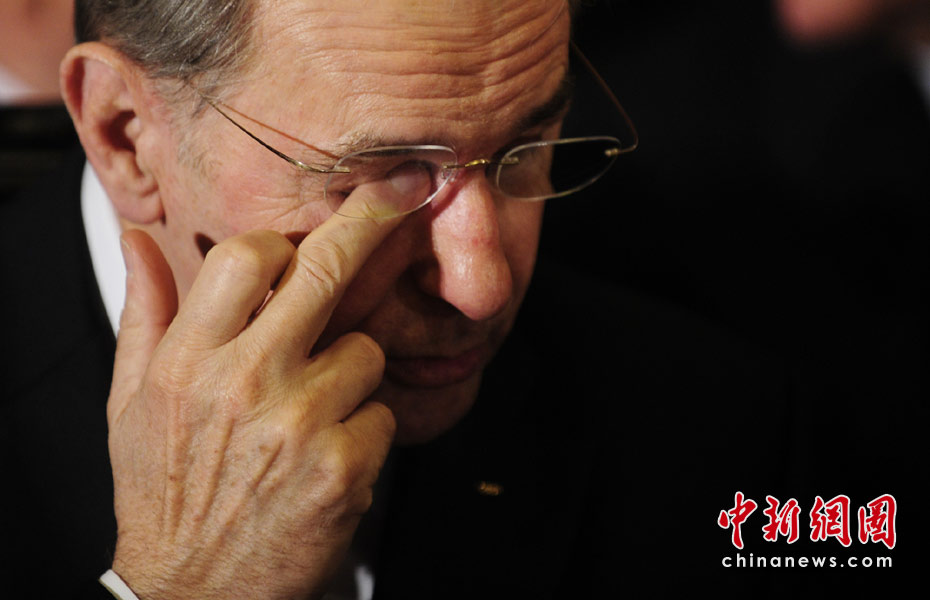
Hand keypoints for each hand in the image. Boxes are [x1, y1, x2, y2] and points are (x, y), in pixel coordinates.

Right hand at [107, 171, 428, 598]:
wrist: (195, 591)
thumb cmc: (165, 490)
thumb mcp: (131, 402)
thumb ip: (145, 312)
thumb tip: (139, 238)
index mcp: (189, 360)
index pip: (246, 255)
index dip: (283, 242)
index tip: (304, 239)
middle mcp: (245, 381)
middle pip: (327, 270)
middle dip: (372, 222)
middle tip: (408, 187)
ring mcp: (300, 424)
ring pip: (366, 352)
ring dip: (351, 375)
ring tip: (309, 415)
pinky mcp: (345, 467)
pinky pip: (383, 415)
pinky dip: (365, 432)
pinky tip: (326, 459)